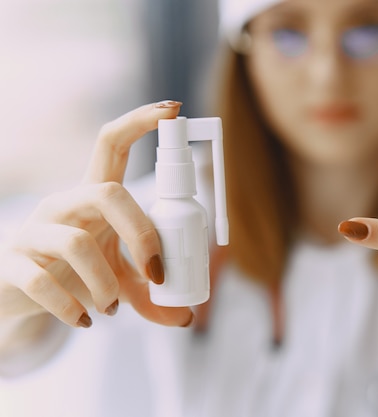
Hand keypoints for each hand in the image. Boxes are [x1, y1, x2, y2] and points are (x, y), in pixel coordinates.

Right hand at [0, 101, 193, 327]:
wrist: (17, 294)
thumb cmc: (75, 273)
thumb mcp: (117, 278)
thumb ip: (150, 294)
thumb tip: (186, 318)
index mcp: (93, 197)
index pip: (112, 143)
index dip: (141, 121)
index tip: (174, 109)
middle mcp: (64, 204)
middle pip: (107, 193)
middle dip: (142, 233)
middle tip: (156, 273)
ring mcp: (34, 231)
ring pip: (78, 243)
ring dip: (106, 283)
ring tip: (111, 307)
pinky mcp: (13, 263)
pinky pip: (42, 281)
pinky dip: (72, 307)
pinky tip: (85, 321)